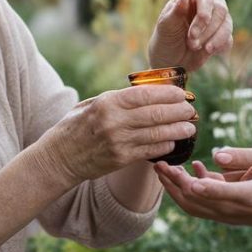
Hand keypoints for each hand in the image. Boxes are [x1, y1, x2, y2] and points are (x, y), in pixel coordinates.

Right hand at [41, 85, 196, 182]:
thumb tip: (149, 92)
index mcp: (108, 102)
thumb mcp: (93, 104)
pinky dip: (166, 145)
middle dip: (179, 111)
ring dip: (178, 130)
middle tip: (191, 109)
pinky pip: (150, 150)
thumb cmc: (77, 126)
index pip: (145, 94)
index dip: (168, 93)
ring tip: (191, 127)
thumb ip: (118, 99)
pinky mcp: (121, 159)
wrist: (59, 157)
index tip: (182, 93)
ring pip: (158, 133)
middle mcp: (114, 121)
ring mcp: (118, 141)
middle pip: (156, 114)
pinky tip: (174, 141)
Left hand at [148, 0, 232, 71]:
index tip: (200, 23)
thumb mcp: (166, 26)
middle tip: (191, 42)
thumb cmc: (166, 38)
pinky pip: (228, 38)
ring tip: (195, 47)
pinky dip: (218, 46)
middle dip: (206, 28)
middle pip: (220, 8)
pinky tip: (206, 51)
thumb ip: (175, 12)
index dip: (204, 7)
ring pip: (226, 23)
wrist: (171, 61)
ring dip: (211, 38)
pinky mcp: (223, 35)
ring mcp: (218, 19)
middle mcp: (208, 3)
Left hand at [154, 161, 251, 238]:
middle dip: (171, 182)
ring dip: (184, 181)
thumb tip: (191, 186)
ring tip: (175, 166)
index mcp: (221, 207)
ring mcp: (231, 207)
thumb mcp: (247, 191)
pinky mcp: (241, 202)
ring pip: (198, 196)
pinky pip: (213, 192)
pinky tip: (204, 167)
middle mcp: (222, 210)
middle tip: (158, 164)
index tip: (159, 164)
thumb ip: (218, 190)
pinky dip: (203, 180)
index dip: (171, 181)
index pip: (186, 195)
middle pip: (187, 198)